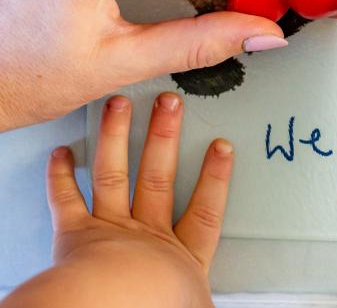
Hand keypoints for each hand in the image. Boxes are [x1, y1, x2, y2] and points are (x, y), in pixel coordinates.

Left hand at [1, 92, 230, 307]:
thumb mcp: (194, 307)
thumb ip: (202, 300)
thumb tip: (215, 304)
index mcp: (180, 256)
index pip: (205, 208)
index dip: (215, 177)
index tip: (221, 147)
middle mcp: (147, 236)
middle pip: (159, 176)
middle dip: (165, 136)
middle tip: (170, 103)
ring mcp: (111, 231)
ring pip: (115, 175)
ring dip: (117, 137)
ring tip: (119, 105)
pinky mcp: (75, 236)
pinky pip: (65, 200)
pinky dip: (60, 175)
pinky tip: (61, 152)